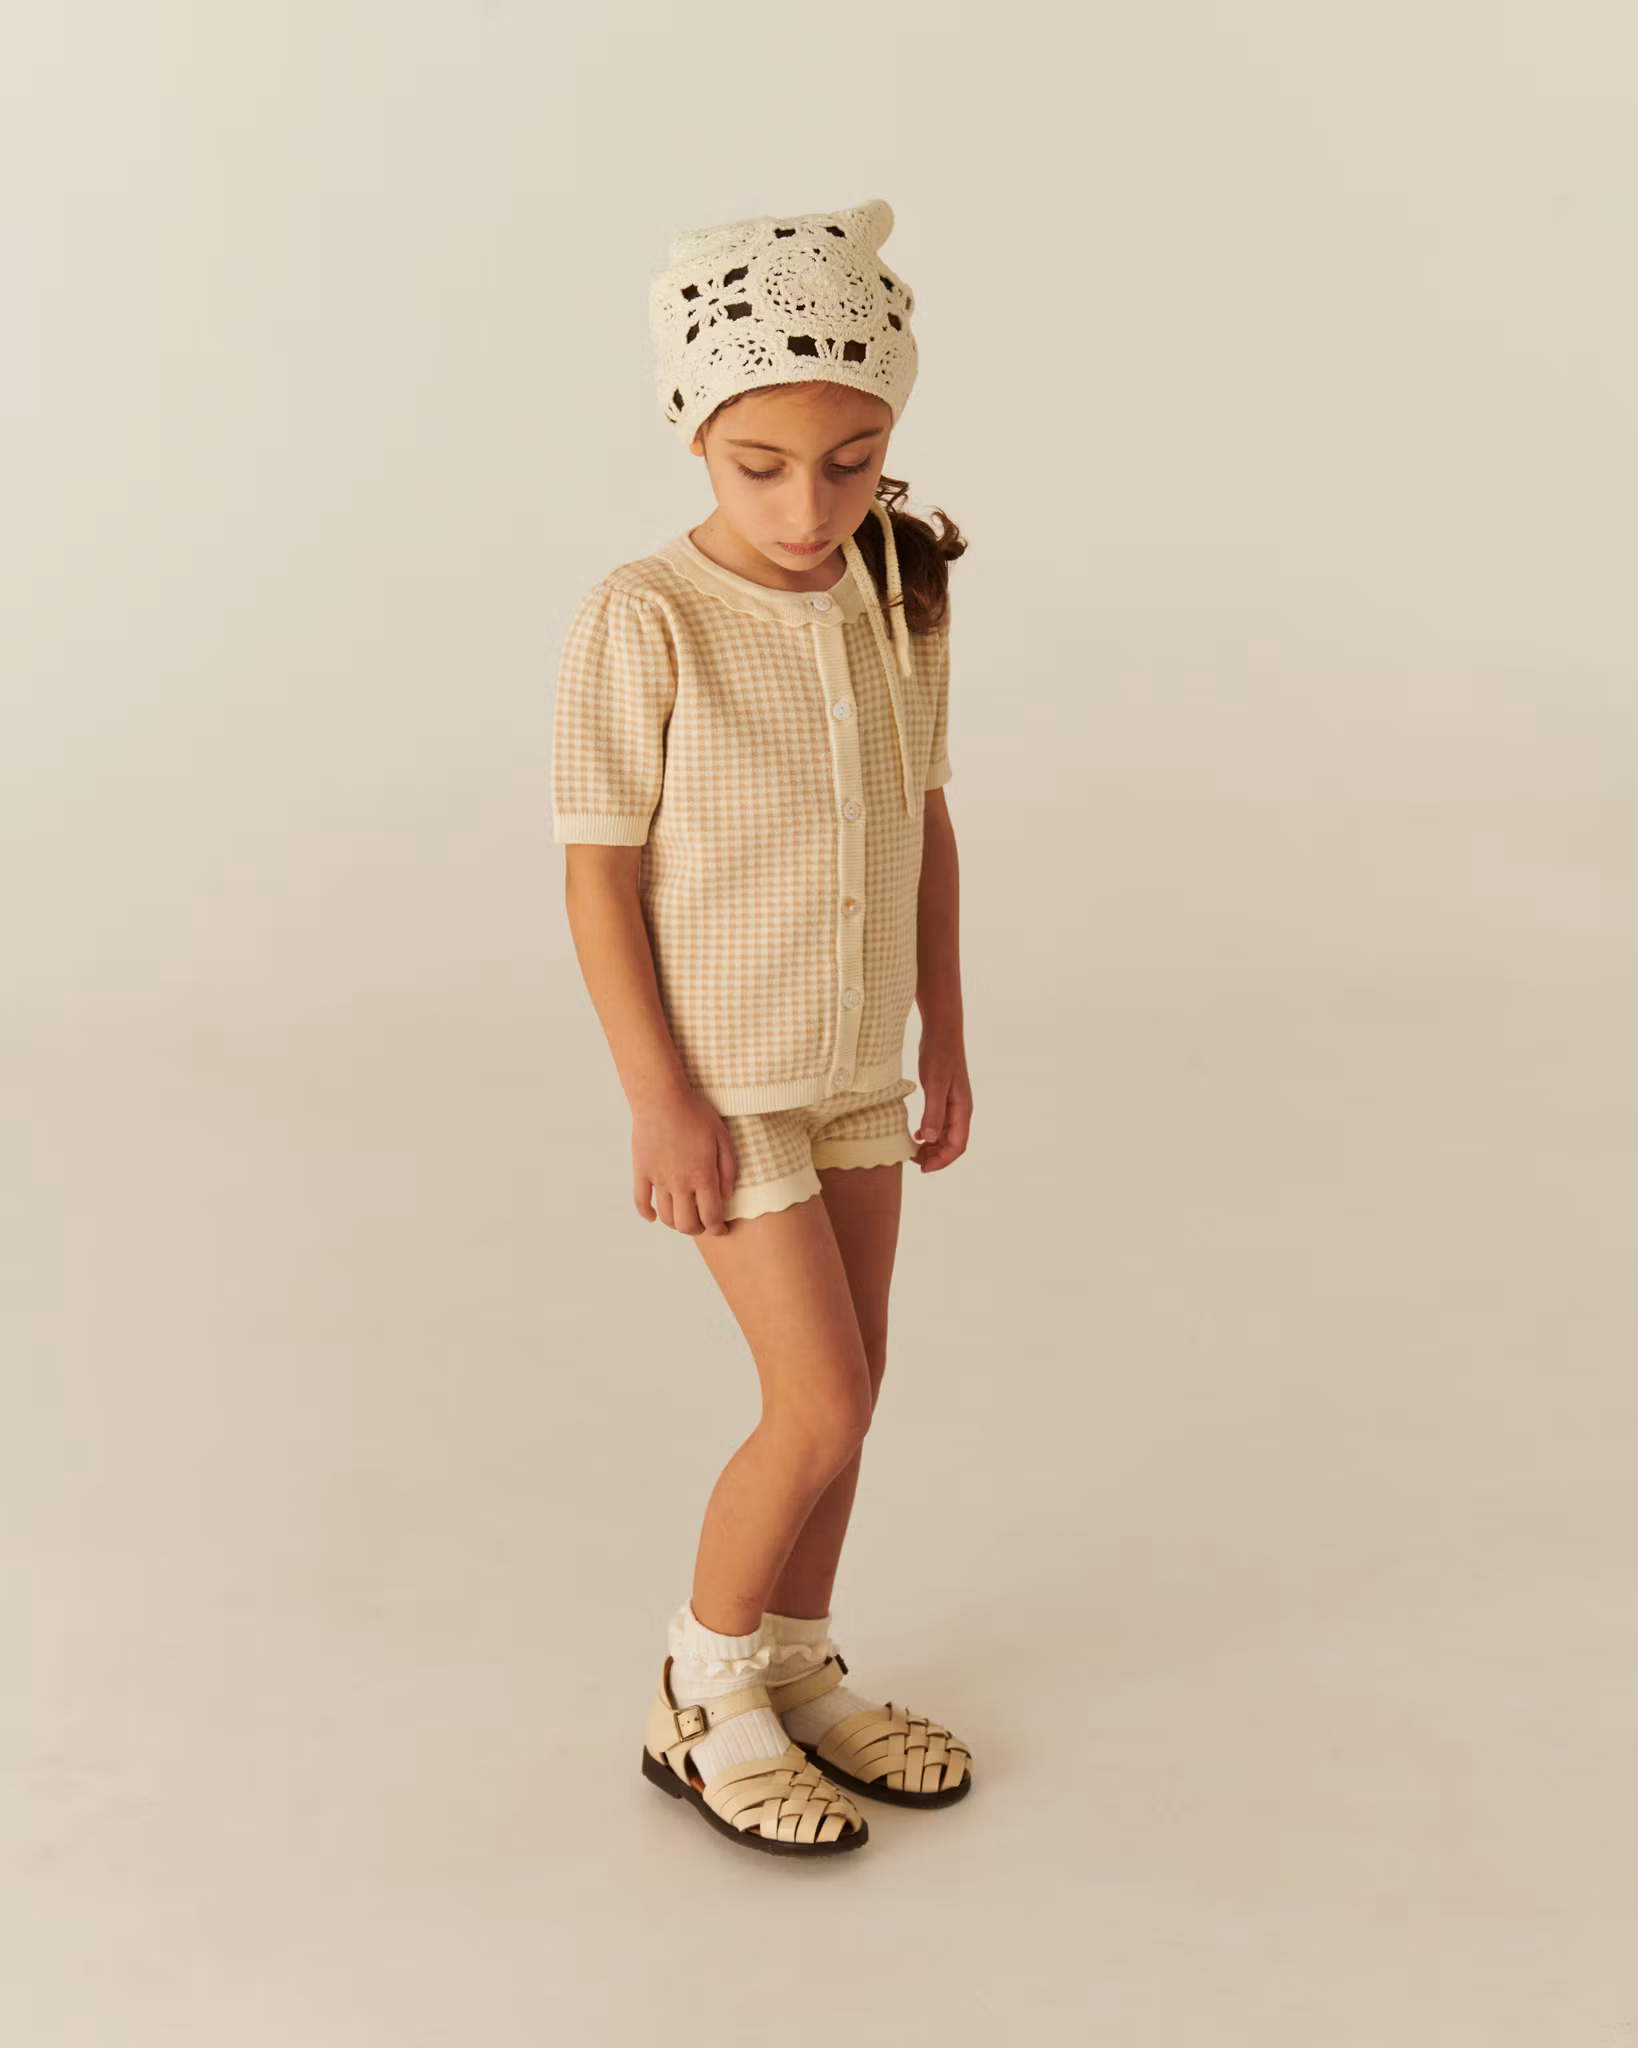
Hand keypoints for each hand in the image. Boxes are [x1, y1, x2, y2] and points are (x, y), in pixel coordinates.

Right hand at [631, 1083, 738, 1233]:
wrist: (662, 1098)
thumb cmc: (696, 1113)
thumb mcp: (723, 1137)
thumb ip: (728, 1169)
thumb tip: (726, 1195)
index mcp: (702, 1176)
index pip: (711, 1217)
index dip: (718, 1229)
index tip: (721, 1230)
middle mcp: (680, 1183)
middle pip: (687, 1223)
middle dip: (698, 1229)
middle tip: (703, 1223)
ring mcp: (658, 1179)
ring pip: (665, 1216)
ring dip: (676, 1223)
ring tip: (683, 1216)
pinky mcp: (641, 1171)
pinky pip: (640, 1201)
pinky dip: (646, 1213)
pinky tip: (653, 1216)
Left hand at [913, 1033, 971, 1172]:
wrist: (942, 1031)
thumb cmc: (939, 1054)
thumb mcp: (934, 1084)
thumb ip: (933, 1112)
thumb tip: (931, 1139)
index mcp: (962, 1109)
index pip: (957, 1146)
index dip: (942, 1161)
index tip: (922, 1168)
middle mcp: (961, 1109)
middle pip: (953, 1143)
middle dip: (936, 1156)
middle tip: (914, 1162)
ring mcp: (954, 1103)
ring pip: (946, 1134)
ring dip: (932, 1146)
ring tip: (913, 1151)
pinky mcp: (945, 1096)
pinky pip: (940, 1122)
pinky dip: (930, 1132)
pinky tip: (918, 1134)